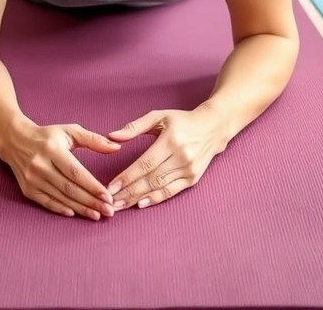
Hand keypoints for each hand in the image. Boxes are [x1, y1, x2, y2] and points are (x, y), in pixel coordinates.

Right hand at [1, 120, 119, 219]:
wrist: (15, 140)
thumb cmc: (47, 135)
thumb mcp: (69, 131)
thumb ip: (93, 139)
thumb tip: (116, 147)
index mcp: (52, 149)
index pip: (76, 172)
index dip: (93, 186)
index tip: (108, 196)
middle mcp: (40, 165)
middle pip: (70, 188)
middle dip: (91, 202)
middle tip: (109, 211)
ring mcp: (32, 179)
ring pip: (60, 197)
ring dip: (80, 208)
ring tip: (97, 215)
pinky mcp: (27, 189)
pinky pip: (47, 202)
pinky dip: (61, 209)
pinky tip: (75, 213)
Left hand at [106, 107, 223, 210]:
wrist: (212, 128)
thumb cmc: (181, 121)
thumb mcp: (158, 117)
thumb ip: (134, 127)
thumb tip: (111, 136)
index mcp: (171, 140)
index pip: (145, 163)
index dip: (127, 177)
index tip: (111, 186)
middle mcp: (181, 156)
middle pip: (151, 179)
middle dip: (129, 192)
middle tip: (111, 201)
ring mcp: (189, 169)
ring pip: (159, 187)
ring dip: (138, 198)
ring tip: (121, 205)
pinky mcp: (193, 179)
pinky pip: (171, 192)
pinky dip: (156, 199)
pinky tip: (141, 204)